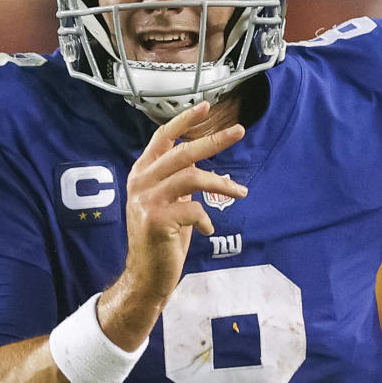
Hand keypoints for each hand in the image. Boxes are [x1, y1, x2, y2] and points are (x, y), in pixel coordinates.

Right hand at [97, 101, 247, 349]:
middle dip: (213, 140)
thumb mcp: (169, 203)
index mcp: (142, 173)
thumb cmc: (161, 239)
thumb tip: (206, 164)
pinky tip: (206, 230)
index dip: (185, 121)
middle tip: (239, 132)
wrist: (146, 275)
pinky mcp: (155, 220)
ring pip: (191, 176)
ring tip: (241, 192)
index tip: (206, 107)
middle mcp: (140, 182)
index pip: (162, 137)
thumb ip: (179, 182)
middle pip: (182, 151)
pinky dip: (206, 219)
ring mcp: (146, 200)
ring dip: (221, 183)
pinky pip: (193, 209)